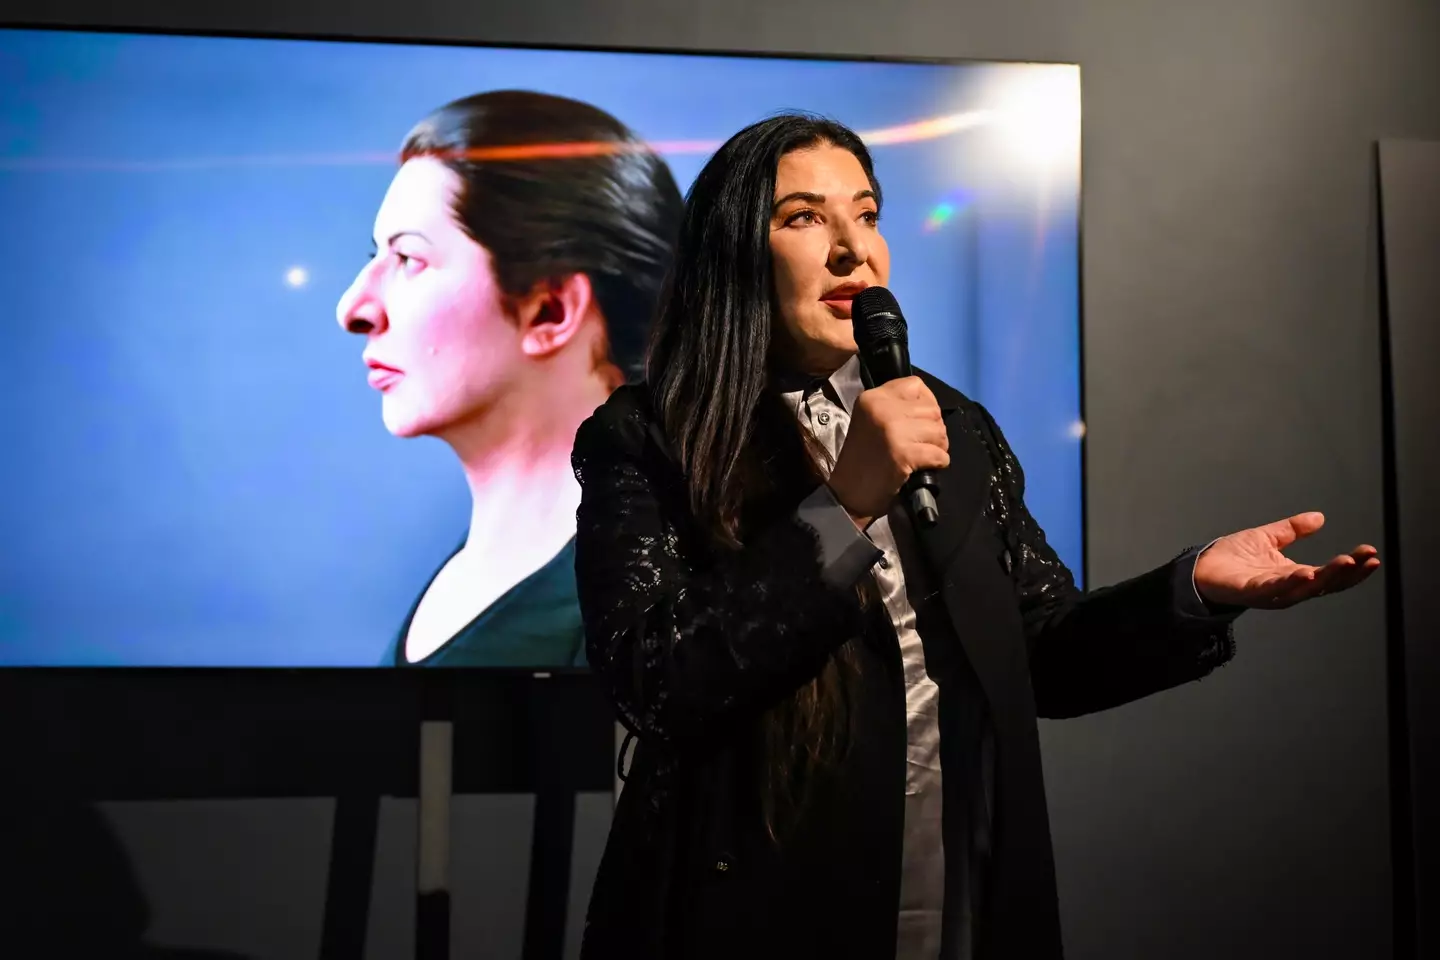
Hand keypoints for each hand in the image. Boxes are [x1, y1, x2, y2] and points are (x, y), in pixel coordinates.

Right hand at [826, 376, 949, 526]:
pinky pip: (939, 454)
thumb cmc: (863, 458)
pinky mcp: (903, 454)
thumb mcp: (871, 420)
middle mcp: (882, 408)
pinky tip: (923, 467)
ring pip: (939, 431)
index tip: (918, 421)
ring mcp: (893, 431)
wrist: (847, 493)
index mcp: (873, 397)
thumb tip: (931, 407)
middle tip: (921, 444)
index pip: (916, 385)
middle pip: (932, 409)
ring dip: (938, 446)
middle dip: (934, 429)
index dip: (926, 403)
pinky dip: (938, 463)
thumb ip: (896, 407)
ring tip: (921, 456)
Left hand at [1193, 512, 1379, 609]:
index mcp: (1294, 575)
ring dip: (1328, 577)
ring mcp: (1271, 592)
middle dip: (1349, 572)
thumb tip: (1319, 517)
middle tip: (1369, 559)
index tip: (1371, 553)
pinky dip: (1292, 583)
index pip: (1331, 574)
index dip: (1352, 566)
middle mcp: (1288, 588)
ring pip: (1306, 589)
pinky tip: (1307, 574)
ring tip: (1346, 563)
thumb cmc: (1232, 558)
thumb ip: (1293, 530)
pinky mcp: (1252, 592)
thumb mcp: (1268, 538)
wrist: (1200, 568)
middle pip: (1326, 584)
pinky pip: (1276, 589)